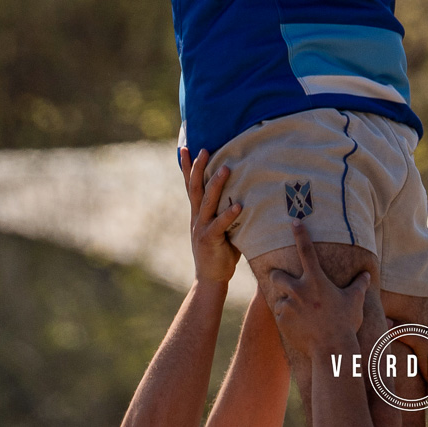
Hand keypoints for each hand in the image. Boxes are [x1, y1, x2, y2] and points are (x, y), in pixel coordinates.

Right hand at [180, 148, 241, 283]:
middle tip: (204, 149)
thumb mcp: (221, 226)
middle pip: (195, 188)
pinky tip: (239, 205)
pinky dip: (229, 214)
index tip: (184, 148)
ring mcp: (202, 228)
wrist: (210, 278)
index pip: (190, 185)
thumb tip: (243, 191)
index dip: (186, 167)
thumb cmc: (221, 250)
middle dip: (198, 168)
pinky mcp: (210, 240)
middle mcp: (197, 217)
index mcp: (197, 213)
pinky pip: (220, 224)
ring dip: (217, 184)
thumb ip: (225, 210)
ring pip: (208, 202)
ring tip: (226, 168)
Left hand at [266, 220, 370, 354]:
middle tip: (285, 282)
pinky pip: (279, 316)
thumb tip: (366, 276)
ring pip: (278, 298)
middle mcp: (298, 289)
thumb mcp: (354, 302)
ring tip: (298, 314)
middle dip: (277, 276)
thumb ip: (359, 286)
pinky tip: (297, 326)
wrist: (331, 350)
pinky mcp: (281, 321)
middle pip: (276, 275)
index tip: (294, 221)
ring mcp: (288, 305)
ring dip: (285, 303)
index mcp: (315, 280)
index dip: (300, 234)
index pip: (306, 250)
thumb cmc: (345, 323)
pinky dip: (285, 319)